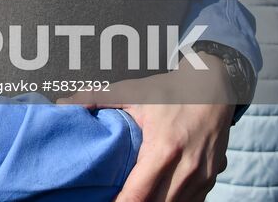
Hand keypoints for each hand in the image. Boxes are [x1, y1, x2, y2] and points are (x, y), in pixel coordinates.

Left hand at [61, 57, 233, 201]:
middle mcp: (186, 168)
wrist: (214, 88)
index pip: (139, 194)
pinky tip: (156, 198)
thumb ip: (96, 98)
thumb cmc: (170, 91)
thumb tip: (63, 102)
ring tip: (132, 200)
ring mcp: (201, 177)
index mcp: (164, 149)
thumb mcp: (133, 91)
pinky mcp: (210, 180)